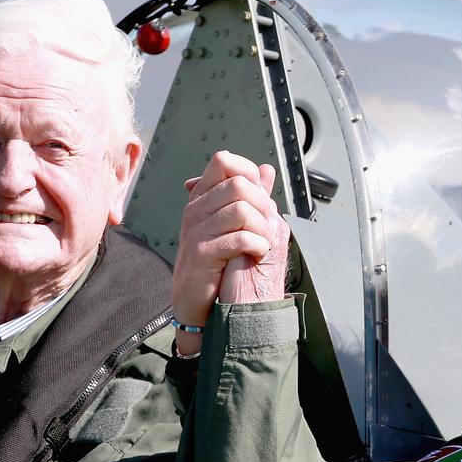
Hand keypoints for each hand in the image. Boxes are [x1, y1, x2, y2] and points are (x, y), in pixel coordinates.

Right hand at [171, 151, 289, 354]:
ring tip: (265, 242)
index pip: (224, 162)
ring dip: (263, 228)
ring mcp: (196, 230)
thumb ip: (249, 196)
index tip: (261, 196)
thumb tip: (266, 169)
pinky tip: (259, 253)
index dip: (248, 172)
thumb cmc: (215, 262)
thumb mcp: (230, 224)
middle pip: (239, 184)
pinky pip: (240, 238)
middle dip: (262, 204)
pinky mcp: (203, 253)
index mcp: (202, 197)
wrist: (194, 300)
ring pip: (241, 210)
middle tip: (267, 226)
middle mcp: (196, 209)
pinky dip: (258, 245)